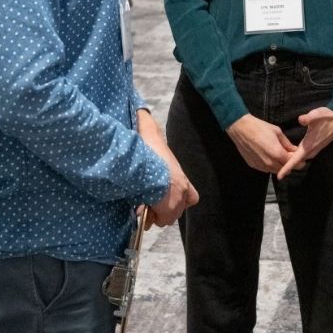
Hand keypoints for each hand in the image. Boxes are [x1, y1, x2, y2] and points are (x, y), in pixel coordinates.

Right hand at [136, 109, 198, 226]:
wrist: (145, 165)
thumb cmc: (146, 149)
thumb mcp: (148, 133)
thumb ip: (146, 123)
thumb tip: (140, 111)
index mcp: (179, 175)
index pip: (192, 196)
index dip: (181, 199)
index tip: (164, 198)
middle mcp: (182, 190)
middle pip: (178, 209)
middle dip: (162, 208)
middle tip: (149, 202)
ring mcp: (177, 202)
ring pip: (167, 218)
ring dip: (155, 213)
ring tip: (143, 204)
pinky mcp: (168, 210)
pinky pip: (158, 221)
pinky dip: (148, 218)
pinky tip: (140, 209)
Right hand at [227, 113, 296, 173]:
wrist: (240, 128)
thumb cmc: (260, 127)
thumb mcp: (277, 132)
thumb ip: (287, 144)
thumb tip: (295, 150)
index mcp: (277, 154)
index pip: (292, 163)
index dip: (299, 163)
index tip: (302, 160)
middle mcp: (269, 163)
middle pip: (284, 170)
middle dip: (289, 165)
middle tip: (290, 157)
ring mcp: (261, 166)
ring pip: (275, 170)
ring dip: (279, 165)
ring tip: (279, 155)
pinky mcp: (254, 166)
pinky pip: (266, 169)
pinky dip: (270, 165)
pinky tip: (268, 155)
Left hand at [276, 107, 332, 179]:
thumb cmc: (327, 116)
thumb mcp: (317, 114)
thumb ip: (309, 118)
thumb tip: (300, 119)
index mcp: (310, 143)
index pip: (296, 158)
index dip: (288, 167)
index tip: (280, 176)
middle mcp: (313, 148)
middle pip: (298, 161)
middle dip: (288, 166)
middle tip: (277, 170)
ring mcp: (316, 148)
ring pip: (302, 158)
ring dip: (294, 162)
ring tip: (283, 163)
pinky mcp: (318, 145)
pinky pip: (306, 154)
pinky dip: (299, 157)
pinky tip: (294, 154)